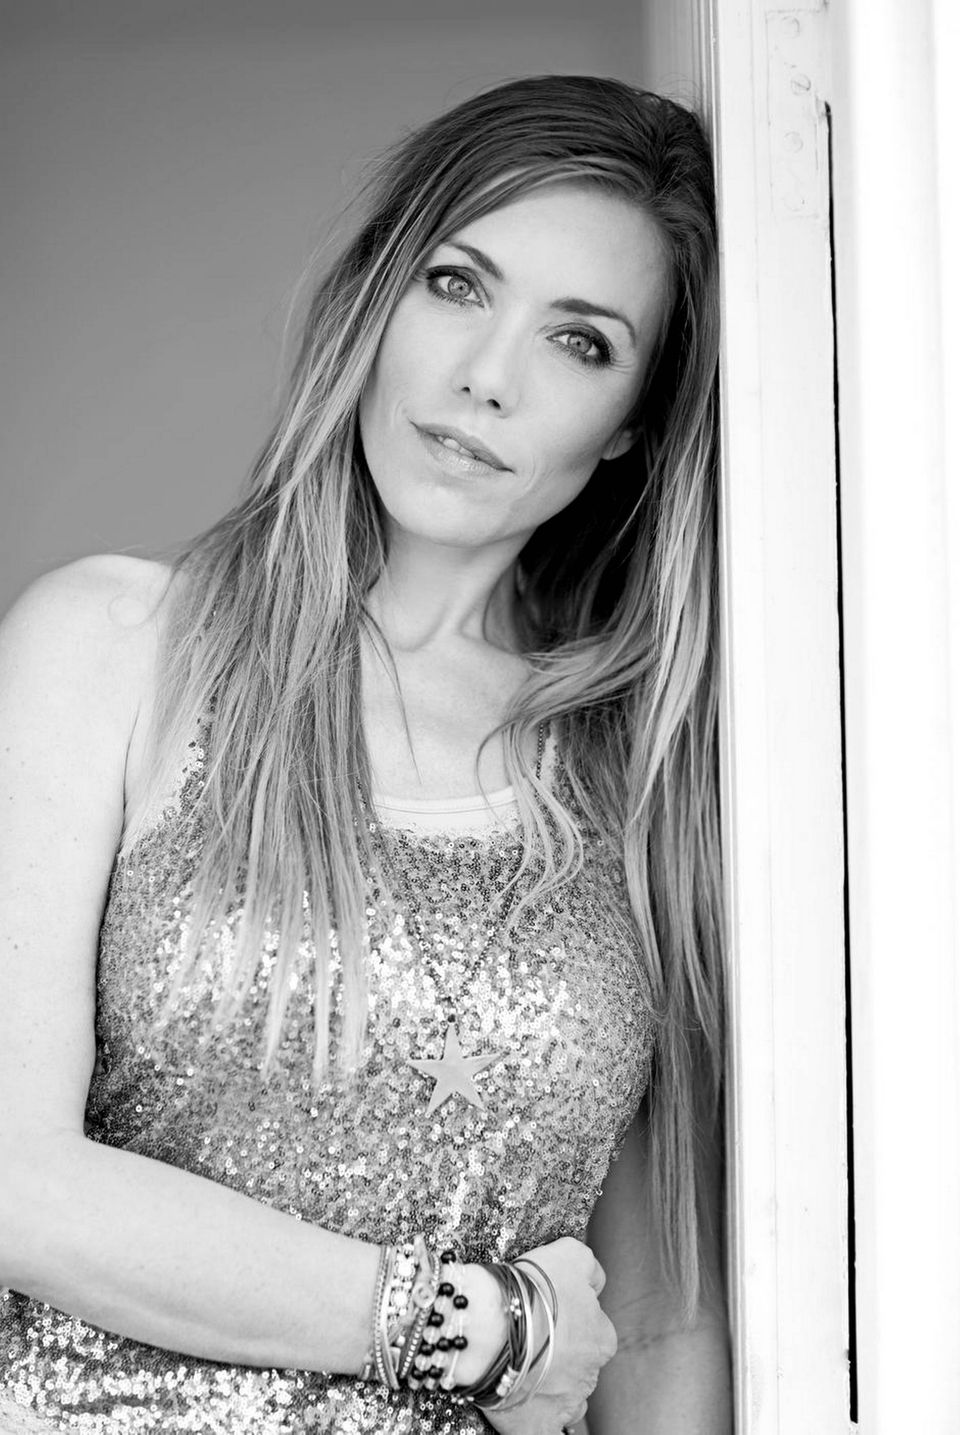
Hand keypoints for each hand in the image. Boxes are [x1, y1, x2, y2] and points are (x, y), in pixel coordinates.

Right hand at [480, 1236, 617, 1434]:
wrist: (491, 1325)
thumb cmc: (530, 1289)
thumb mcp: (571, 1255)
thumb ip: (591, 1268)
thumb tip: (596, 1280)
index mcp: (601, 1337)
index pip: (595, 1332)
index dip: (570, 1322)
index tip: (548, 1316)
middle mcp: (589, 1374)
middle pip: (579, 1366)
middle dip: (561, 1357)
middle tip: (531, 1341)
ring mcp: (566, 1404)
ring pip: (565, 1400)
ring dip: (550, 1389)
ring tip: (522, 1373)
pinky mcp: (539, 1428)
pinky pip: (547, 1433)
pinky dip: (541, 1425)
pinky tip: (528, 1414)